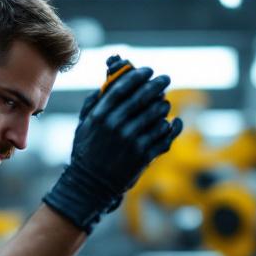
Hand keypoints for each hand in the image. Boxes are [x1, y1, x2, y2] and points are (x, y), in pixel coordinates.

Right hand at [42, 56, 182, 231]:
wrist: (91, 185)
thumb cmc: (87, 152)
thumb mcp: (83, 126)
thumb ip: (93, 103)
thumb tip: (106, 82)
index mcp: (100, 116)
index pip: (123, 87)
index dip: (138, 75)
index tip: (147, 70)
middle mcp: (116, 126)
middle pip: (143, 97)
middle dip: (157, 84)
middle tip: (165, 79)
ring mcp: (131, 141)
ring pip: (157, 114)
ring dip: (163, 105)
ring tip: (164, 103)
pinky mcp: (144, 155)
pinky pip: (164, 134)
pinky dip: (170, 126)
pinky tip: (171, 123)